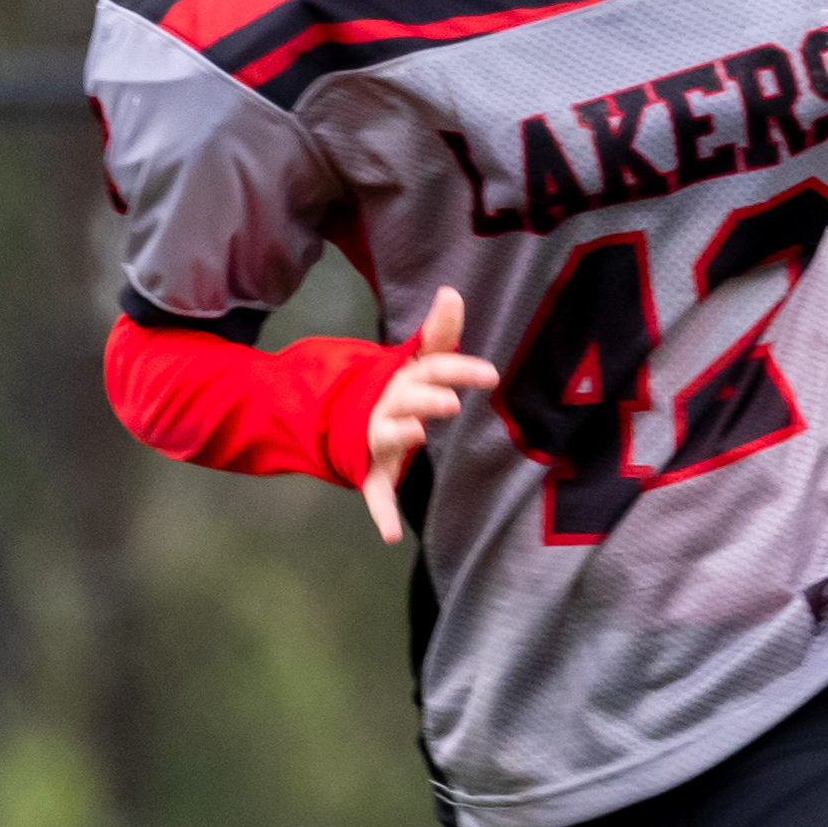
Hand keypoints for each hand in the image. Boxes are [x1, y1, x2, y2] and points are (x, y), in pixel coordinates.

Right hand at [362, 285, 498, 544]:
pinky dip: (381, 513)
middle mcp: (389, 403)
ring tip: (419, 437)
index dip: (459, 367)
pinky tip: (391, 535)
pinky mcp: (371, 470)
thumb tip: (452, 291)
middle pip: (409, 396)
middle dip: (428, 397)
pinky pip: (375, 492)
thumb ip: (439, 331)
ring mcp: (376, 437)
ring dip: (401, 436)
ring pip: (387, 435)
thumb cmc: (393, 389)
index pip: (433, 365)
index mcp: (404, 377)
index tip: (492, 375)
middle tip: (453, 402)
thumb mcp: (416, 361)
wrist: (336, 418)